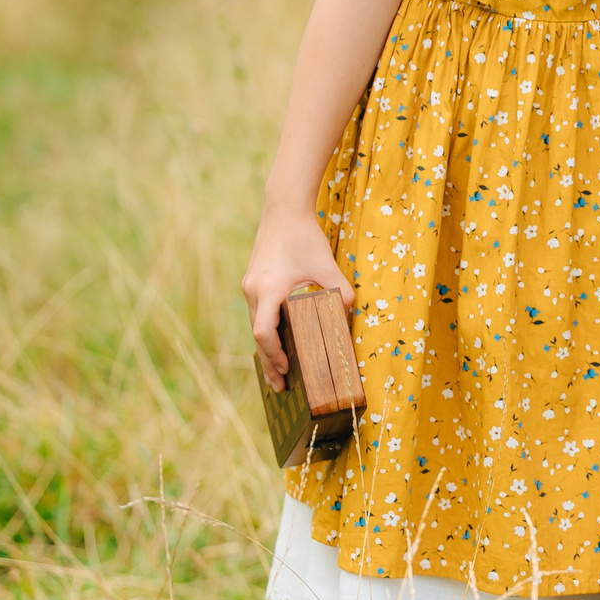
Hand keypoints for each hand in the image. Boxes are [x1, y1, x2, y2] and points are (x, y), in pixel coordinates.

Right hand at [242, 205, 352, 390]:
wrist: (283, 211)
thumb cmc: (305, 237)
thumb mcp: (327, 264)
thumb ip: (340, 291)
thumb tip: (349, 316)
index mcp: (269, 289)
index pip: (264, 332)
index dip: (274, 354)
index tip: (288, 368)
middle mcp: (253, 291)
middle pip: (257, 336)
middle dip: (270, 362)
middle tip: (282, 388)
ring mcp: (250, 287)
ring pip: (255, 326)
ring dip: (266, 350)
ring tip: (279, 375)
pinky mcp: (253, 283)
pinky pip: (256, 315)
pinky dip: (266, 332)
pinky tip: (276, 345)